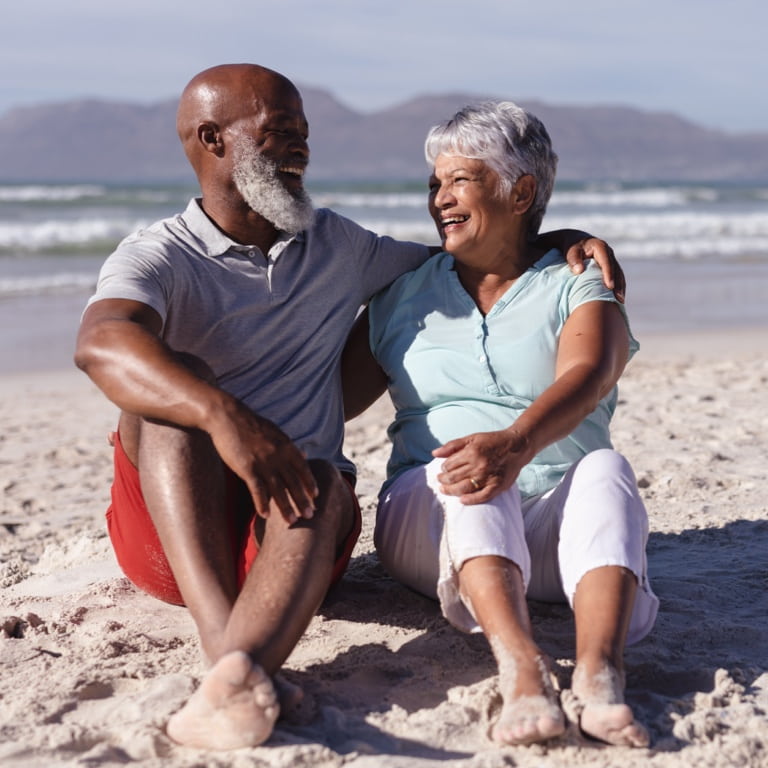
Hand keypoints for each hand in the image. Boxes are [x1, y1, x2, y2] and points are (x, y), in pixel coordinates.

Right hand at [207, 399, 317, 523]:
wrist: (227, 417)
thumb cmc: (251, 424)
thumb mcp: (275, 432)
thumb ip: (289, 446)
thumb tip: (304, 454)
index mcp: (286, 446)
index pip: (303, 468)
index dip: (309, 483)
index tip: (315, 497)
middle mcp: (278, 456)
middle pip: (293, 482)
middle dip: (302, 500)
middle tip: (310, 516)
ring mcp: (263, 463)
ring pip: (278, 490)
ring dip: (286, 507)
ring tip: (292, 522)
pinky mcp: (247, 468)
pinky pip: (257, 490)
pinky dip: (262, 503)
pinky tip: (266, 515)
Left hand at [432, 429, 529, 502]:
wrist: (517, 446)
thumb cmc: (492, 441)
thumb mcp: (471, 438)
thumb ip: (452, 445)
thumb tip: (434, 453)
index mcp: (472, 452)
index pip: (449, 465)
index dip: (444, 468)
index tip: (444, 469)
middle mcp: (479, 465)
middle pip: (454, 478)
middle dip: (444, 480)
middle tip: (440, 481)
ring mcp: (488, 477)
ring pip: (464, 488)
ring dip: (451, 490)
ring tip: (444, 490)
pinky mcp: (497, 486)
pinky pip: (481, 496)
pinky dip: (470, 500)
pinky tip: (462, 500)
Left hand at [565, 238, 625, 302]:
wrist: (577, 241)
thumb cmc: (572, 247)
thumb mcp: (571, 251)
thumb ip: (573, 259)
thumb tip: (579, 271)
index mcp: (600, 247)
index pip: (606, 262)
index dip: (609, 274)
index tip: (610, 287)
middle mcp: (608, 253)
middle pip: (616, 269)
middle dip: (618, 284)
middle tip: (619, 299)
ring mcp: (611, 259)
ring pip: (619, 274)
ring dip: (620, 287)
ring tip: (620, 301)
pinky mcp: (610, 265)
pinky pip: (617, 276)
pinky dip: (618, 286)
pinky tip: (617, 297)